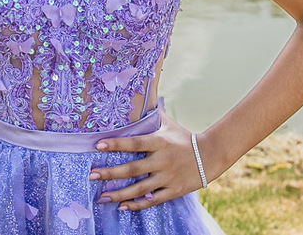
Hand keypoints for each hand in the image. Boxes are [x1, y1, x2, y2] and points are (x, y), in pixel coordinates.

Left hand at [88, 115, 205, 212]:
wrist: (211, 155)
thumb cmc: (184, 138)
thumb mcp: (169, 124)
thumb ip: (152, 114)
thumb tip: (140, 96)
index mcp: (159, 142)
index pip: (134, 143)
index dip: (116, 144)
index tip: (97, 145)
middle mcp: (162, 160)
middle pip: (132, 169)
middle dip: (110, 173)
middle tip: (92, 175)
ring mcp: (168, 177)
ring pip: (140, 188)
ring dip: (119, 194)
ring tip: (101, 197)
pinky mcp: (174, 190)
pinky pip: (152, 200)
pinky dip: (137, 204)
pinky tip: (122, 206)